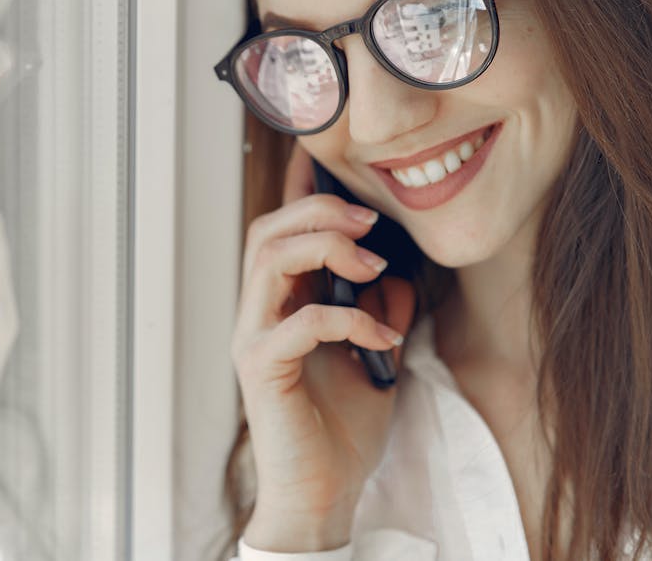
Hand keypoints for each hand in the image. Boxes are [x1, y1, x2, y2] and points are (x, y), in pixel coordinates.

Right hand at [233, 143, 415, 551]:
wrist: (323, 493)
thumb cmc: (340, 430)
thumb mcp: (376, 357)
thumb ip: (382, 312)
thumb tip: (399, 276)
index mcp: (280, 304)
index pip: (280, 231)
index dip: (300, 190)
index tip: (326, 158)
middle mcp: (257, 313)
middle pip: (267, 231)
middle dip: (318, 211)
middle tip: (369, 219)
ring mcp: (252, 337)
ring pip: (269, 259)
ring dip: (324, 246)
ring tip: (372, 262)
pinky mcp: (259, 368)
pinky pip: (298, 321)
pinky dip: (348, 318)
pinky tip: (383, 337)